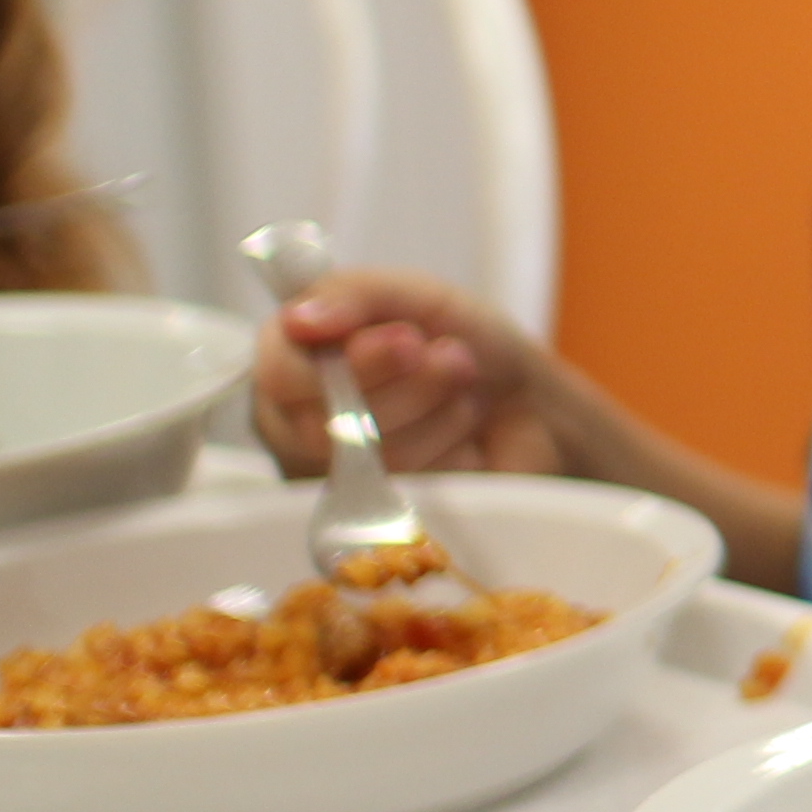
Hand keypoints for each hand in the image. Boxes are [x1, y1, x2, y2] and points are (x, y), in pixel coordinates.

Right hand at [248, 269, 585, 479]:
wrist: (530, 401)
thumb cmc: (459, 341)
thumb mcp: (414, 296)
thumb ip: (353, 294)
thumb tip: (298, 319)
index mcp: (288, 363)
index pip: (280, 375)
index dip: (354, 362)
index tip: (411, 340)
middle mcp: (294, 424)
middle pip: (327, 423)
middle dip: (411, 385)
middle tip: (454, 359)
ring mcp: (331, 478)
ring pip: (374, 459)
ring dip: (440, 414)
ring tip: (463, 392)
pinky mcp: (376, 517)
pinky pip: (410, 491)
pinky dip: (454, 453)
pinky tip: (465, 437)